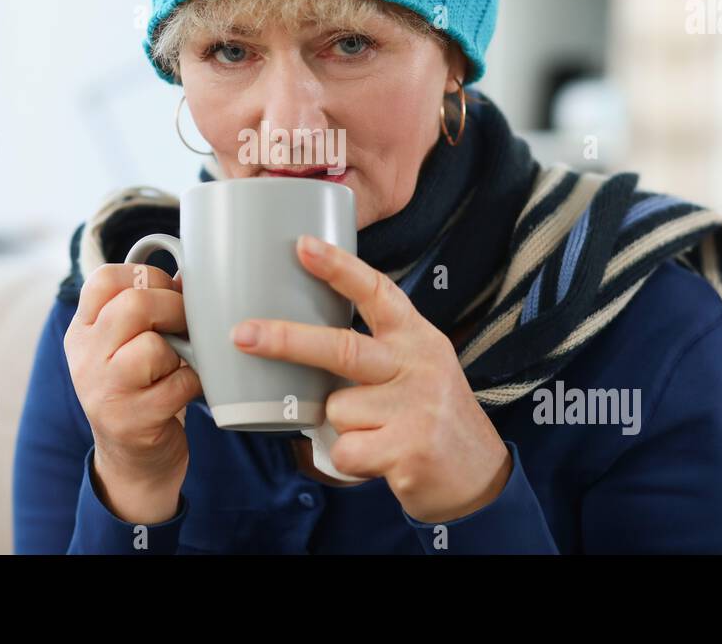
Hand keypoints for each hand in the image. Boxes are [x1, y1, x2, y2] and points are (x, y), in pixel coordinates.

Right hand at [65, 262, 202, 523]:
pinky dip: (194, 383)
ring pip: (153, 346)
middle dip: (174, 308)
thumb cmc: (140, 388)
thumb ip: (146, 307)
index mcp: (83, 329)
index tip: (167, 292)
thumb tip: (191, 275)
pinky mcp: (131, 422)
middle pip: (133, 305)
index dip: (147, 275)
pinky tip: (186, 390)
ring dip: (180, 352)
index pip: (103, 278)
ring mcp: (104, 391)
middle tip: (186, 324)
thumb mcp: (126, 344)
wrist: (131, 460)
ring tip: (179, 364)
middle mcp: (85, 357)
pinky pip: (178, 384)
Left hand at [229, 235, 512, 523]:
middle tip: (242, 334)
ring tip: (378, 434)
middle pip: (341, 348)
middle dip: (287, 340)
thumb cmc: (430, 414)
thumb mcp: (415, 366)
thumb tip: (303, 337)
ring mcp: (415, 408)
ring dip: (343, 427)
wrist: (479, 475)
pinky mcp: (408, 449)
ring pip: (336, 409)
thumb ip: (374, 348)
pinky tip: (382, 459)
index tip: (302, 245)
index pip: (377, 292)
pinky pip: (345, 451)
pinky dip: (351, 461)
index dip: (339, 267)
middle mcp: (417, 365)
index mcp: (416, 337)